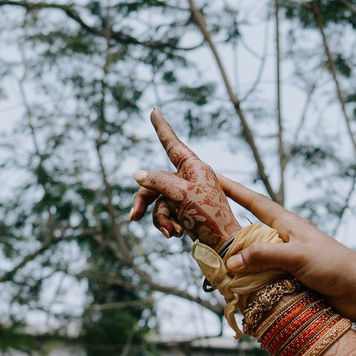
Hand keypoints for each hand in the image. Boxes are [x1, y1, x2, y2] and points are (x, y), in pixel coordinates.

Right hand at [126, 111, 244, 247]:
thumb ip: (157, 181)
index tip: (154, 110)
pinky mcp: (185, 212)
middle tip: (133, 217)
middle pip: (155, 181)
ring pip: (158, 201)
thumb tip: (137, 174)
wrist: (223, 246)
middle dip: (145, 201)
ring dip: (161, 218)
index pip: (172, 143)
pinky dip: (168, 224)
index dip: (161, 127)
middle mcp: (190, 178)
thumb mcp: (180, 195)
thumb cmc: (208, 217)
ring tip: (172, 232)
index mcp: (194, 167)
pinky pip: (166, 214)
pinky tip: (176, 235)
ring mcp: (186, 196)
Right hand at [127, 115, 355, 306]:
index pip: (253, 200)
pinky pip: (260, 274)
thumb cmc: (335, 267)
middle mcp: (284, 237)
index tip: (210, 176)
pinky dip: (246, 277)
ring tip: (209, 256)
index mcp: (286, 223)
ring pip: (252, 253)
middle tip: (198, 221)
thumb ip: (264, 256)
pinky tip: (234, 283)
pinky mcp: (289, 277)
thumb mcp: (298, 257)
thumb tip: (230, 261)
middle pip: (247, 227)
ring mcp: (287, 258)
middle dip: (224, 224)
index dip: (231, 188)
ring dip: (234, 256)